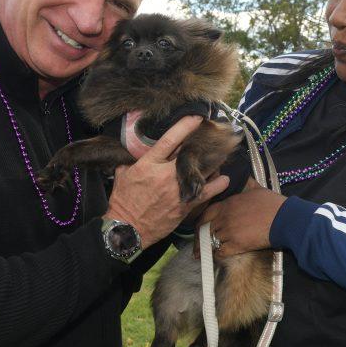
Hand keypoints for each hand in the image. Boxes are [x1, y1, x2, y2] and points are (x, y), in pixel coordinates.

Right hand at [105, 116, 229, 248]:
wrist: (127, 229)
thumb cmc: (123, 201)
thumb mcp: (122, 175)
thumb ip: (132, 160)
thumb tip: (135, 150)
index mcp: (149, 164)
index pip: (170, 139)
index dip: (185, 126)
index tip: (196, 117)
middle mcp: (165, 174)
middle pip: (189, 153)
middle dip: (201, 143)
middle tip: (212, 136)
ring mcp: (177, 189)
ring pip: (202, 171)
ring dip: (212, 162)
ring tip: (220, 155)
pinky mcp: (185, 204)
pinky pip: (206, 192)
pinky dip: (217, 184)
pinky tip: (223, 178)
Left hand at [196, 177, 285, 257]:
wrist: (283, 218)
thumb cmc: (272, 203)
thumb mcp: (256, 189)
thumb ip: (247, 186)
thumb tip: (247, 179)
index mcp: (227, 204)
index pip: (207, 213)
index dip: (201, 222)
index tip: (199, 228)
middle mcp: (225, 217)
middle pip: (205, 229)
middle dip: (200, 238)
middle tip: (197, 246)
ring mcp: (229, 231)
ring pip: (211, 240)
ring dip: (208, 247)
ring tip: (204, 254)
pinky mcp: (236, 244)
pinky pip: (220, 252)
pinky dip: (217, 255)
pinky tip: (216, 257)